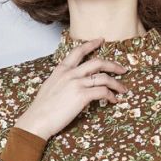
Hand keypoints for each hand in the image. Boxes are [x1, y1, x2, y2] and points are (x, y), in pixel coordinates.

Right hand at [14, 37, 128, 139]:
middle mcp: (70, 73)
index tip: (101, 40)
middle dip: (113, 65)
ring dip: (117, 83)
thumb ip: (62, 80)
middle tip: (122, 69)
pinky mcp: (82, 95)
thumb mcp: (50, 86)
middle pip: (97, 62)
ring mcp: (77, 83)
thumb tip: (71, 82)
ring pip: (104, 78)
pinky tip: (113, 100)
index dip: (91, 44)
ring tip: (123, 89)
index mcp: (61, 69)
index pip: (78, 51)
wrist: (37, 120)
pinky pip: (103, 92)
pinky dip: (111, 96)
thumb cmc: (42, 108)